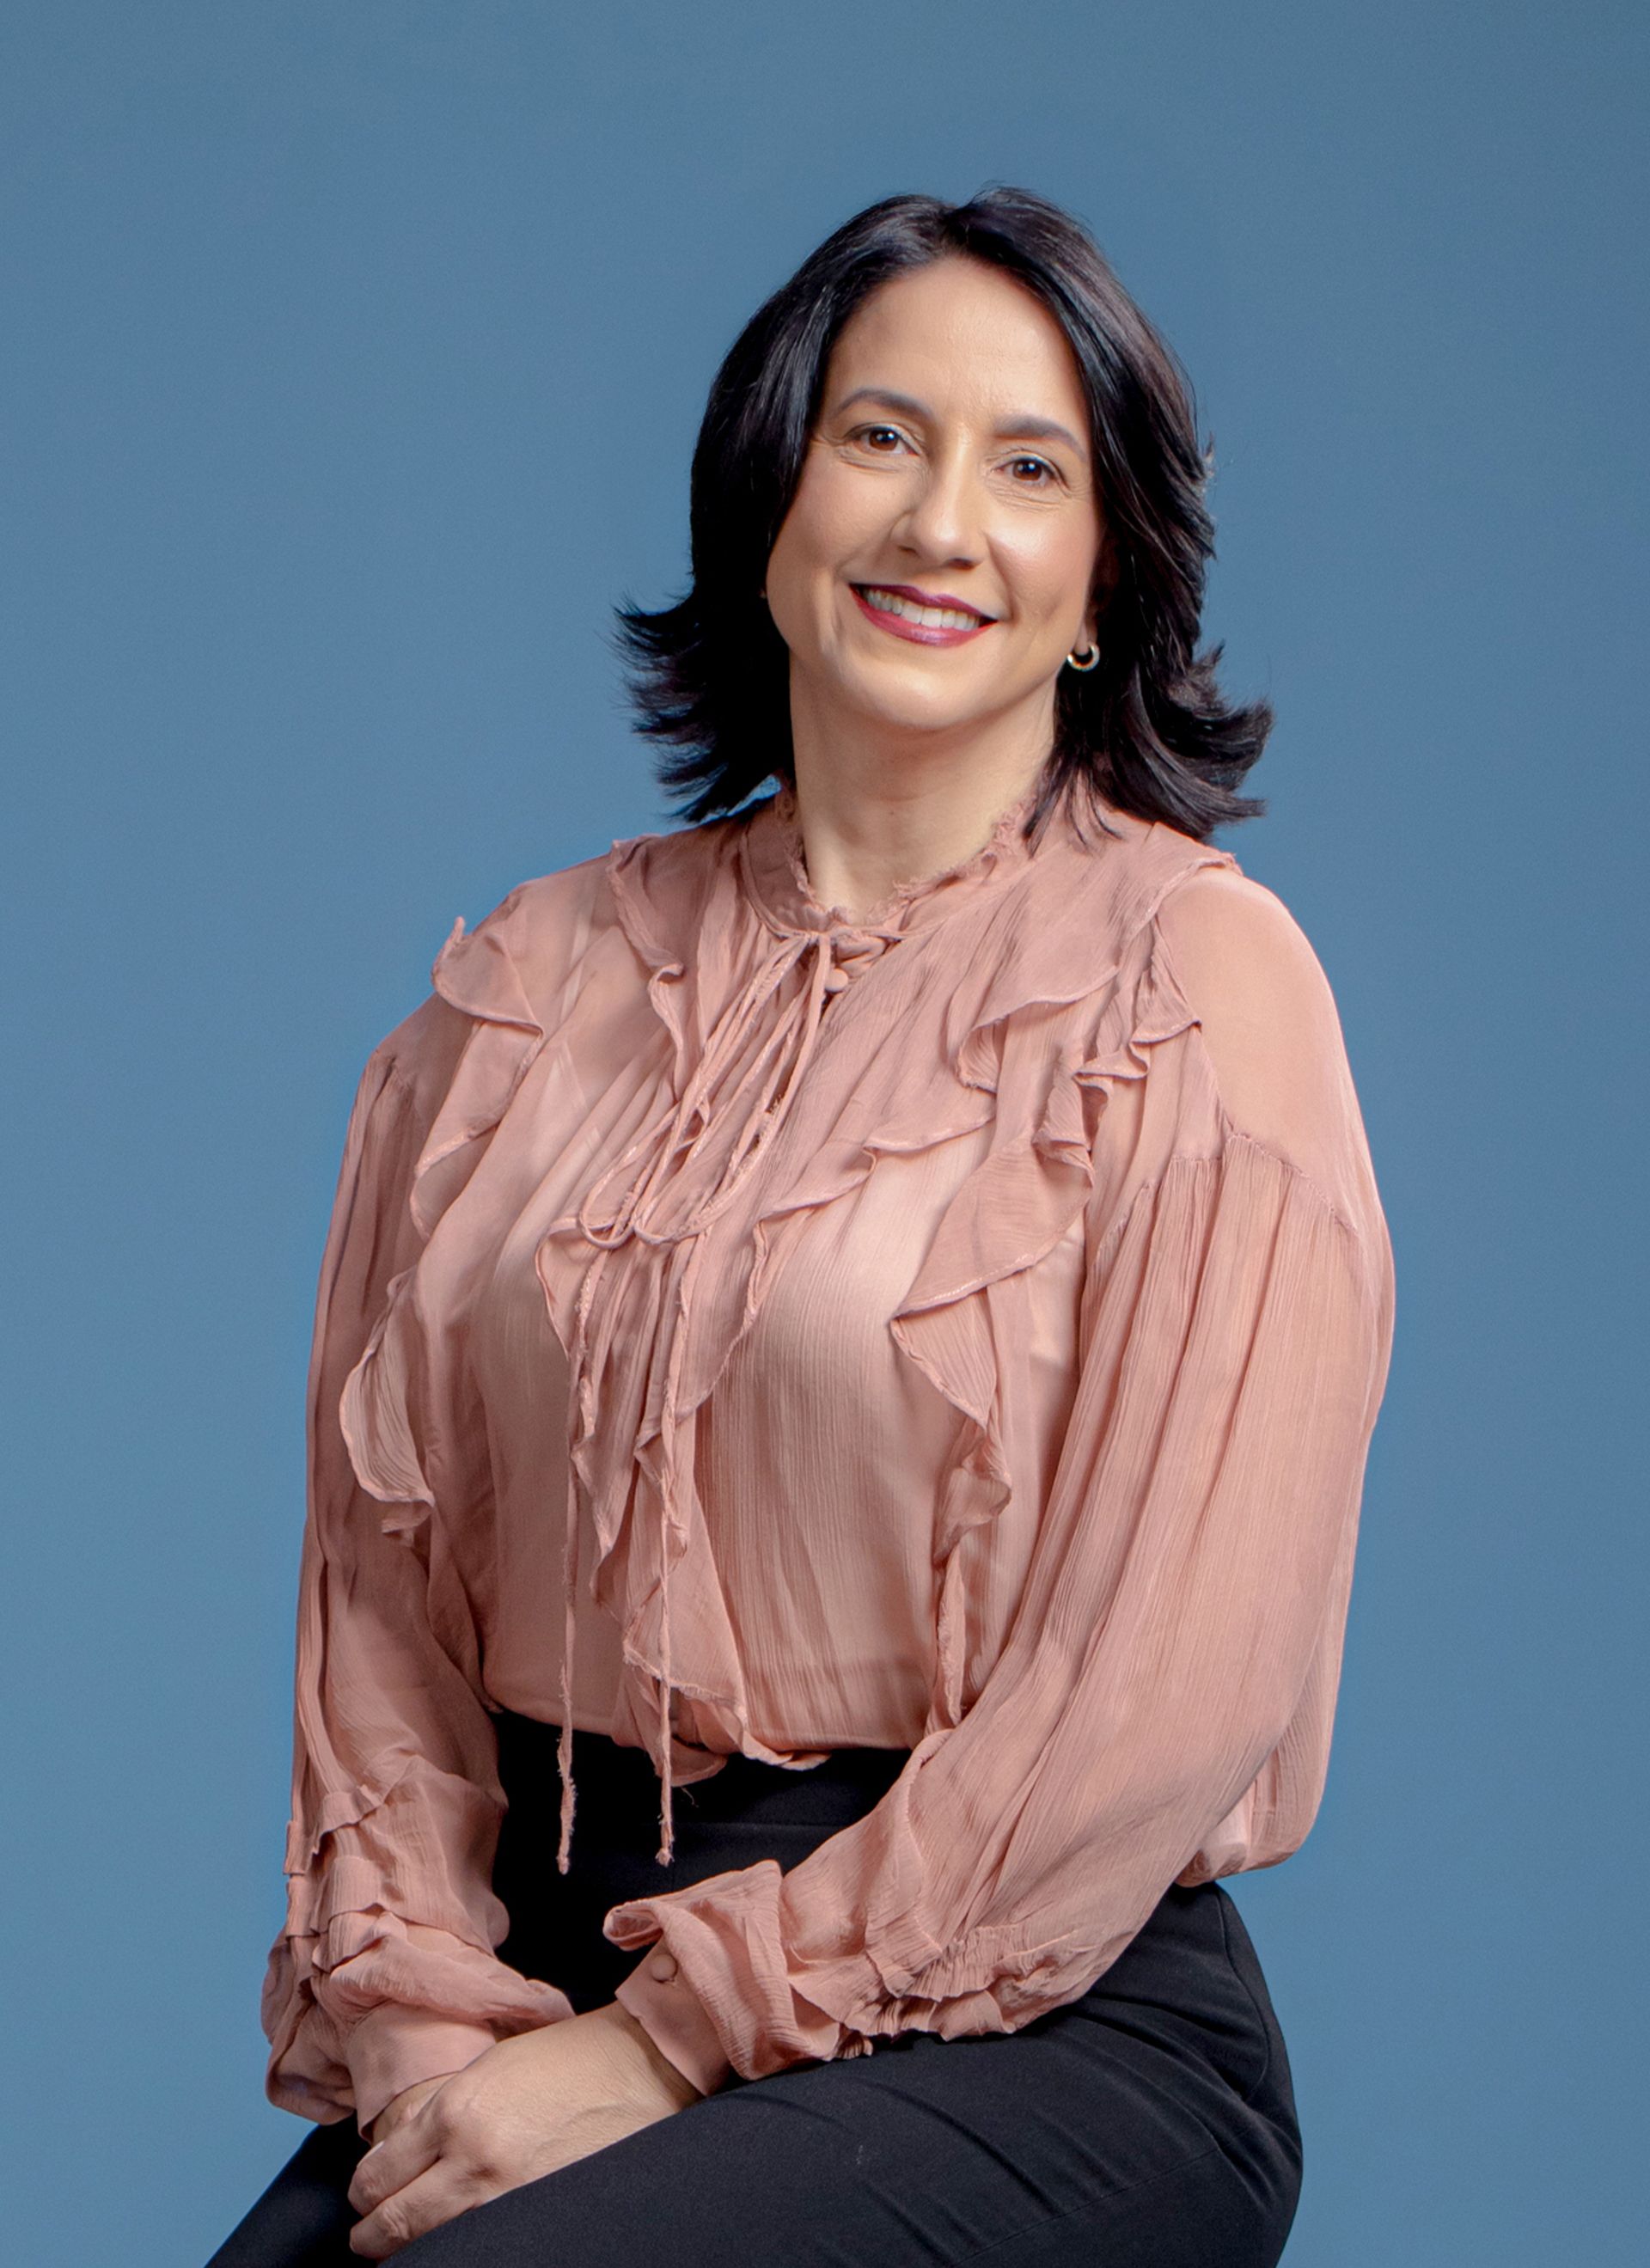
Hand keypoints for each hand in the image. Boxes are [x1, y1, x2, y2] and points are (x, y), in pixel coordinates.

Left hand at [346, 2003, 702, 2257]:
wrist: (641, 2067)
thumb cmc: (568, 2058)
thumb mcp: (489, 2068)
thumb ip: (441, 2110)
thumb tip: (400, 2151)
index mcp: (454, 2112)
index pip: (378, 2175)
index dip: (365, 2190)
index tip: (368, 2194)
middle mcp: (470, 2161)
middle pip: (392, 2222)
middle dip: (373, 2232)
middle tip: (370, 2233)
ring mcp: (503, 2198)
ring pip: (426, 2245)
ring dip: (407, 2248)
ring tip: (401, 2247)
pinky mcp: (536, 2219)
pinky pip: (475, 2250)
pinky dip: (457, 2249)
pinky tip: (457, 2242)